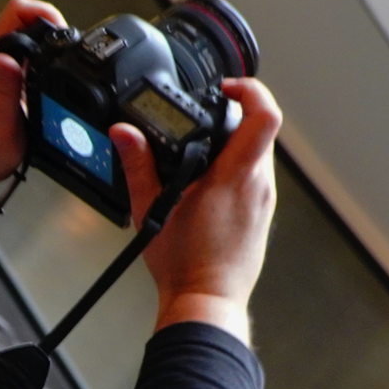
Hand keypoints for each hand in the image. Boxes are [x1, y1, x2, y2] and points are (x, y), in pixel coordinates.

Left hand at [0, 0, 64, 204]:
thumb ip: (2, 90)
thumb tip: (6, 58)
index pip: (17, 13)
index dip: (43, 14)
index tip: (62, 35)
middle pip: (31, 20)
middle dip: (56, 29)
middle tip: (72, 55)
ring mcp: (8, 68)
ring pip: (37, 39)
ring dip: (56, 46)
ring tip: (71, 68)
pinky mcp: (16, 80)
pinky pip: (39, 59)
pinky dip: (54, 62)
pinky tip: (63, 81)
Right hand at [113, 77, 281, 344]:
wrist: (208, 300)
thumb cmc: (186, 264)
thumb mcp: (153, 208)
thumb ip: (138, 165)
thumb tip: (123, 133)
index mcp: (236, 176)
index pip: (264, 115)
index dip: (249, 89)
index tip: (224, 88)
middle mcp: (258, 185)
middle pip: (260, 129)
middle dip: (233, 116)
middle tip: (203, 118)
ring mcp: (264, 200)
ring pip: (259, 152)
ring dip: (234, 142)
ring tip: (200, 153)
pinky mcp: (261, 214)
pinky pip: (255, 176)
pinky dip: (236, 167)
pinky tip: (207, 183)